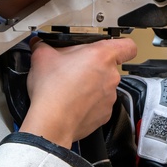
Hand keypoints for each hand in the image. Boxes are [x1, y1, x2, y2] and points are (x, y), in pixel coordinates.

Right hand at [20, 37, 137, 148]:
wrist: (52, 122)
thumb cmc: (52, 91)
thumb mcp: (42, 58)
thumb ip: (43, 45)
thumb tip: (39, 44)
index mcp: (101, 56)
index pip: (128, 46)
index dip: (121, 45)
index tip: (112, 47)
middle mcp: (111, 76)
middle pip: (109, 66)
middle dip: (93, 66)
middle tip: (74, 69)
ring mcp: (110, 96)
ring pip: (104, 86)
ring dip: (91, 85)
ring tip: (71, 88)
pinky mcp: (105, 114)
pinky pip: (100, 104)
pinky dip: (89, 103)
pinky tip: (74, 103)